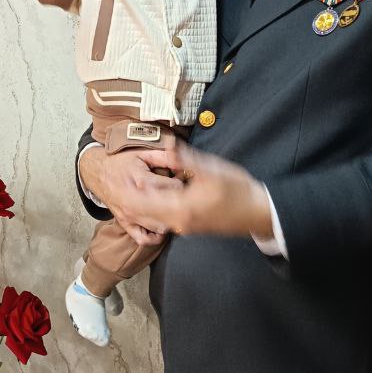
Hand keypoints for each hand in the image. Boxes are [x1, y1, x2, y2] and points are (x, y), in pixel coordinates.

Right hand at [78, 146, 182, 245]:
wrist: (96, 172)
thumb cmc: (120, 162)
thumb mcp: (142, 153)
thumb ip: (164, 157)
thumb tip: (182, 162)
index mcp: (143, 182)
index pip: (174, 188)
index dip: (182, 183)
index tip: (181, 180)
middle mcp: (136, 202)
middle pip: (170, 210)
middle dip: (179, 202)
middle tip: (180, 195)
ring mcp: (130, 215)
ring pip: (159, 227)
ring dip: (170, 219)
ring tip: (172, 209)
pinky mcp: (125, 223)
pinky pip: (142, 239)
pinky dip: (154, 237)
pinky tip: (160, 228)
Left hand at [126, 139, 273, 239]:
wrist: (257, 214)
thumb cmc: (238, 191)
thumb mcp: (213, 170)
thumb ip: (186, 159)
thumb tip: (166, 146)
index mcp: (180, 208)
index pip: (141, 203)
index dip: (126, 191)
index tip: (114, 177)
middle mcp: (176, 221)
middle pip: (140, 213)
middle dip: (127, 198)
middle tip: (114, 181)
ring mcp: (182, 226)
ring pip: (149, 218)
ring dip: (137, 203)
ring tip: (126, 186)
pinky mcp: (187, 225)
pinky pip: (159, 219)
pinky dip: (149, 208)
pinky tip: (147, 194)